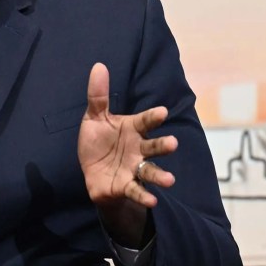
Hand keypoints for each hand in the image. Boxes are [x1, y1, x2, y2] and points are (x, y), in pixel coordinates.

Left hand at [77, 63, 176, 209]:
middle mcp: (139, 149)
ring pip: (151, 171)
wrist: (91, 172)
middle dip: (164, 145)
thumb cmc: (98, 141)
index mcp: (133, 129)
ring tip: (170, 180)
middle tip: (173, 143)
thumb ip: (98, 95)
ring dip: (161, 175)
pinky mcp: (127, 185)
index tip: (162, 112)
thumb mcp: (94, 118)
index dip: (153, 117)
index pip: (145, 121)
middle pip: (154, 147)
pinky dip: (144, 195)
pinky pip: (137, 190)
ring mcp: (135, 168)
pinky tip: (152, 200)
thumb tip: (99, 65)